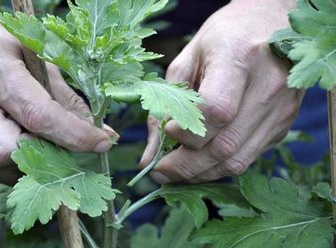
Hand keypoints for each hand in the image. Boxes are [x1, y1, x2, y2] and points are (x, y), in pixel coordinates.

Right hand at [0, 0, 114, 184]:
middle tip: (71, 148)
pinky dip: (16, 165)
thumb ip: (68, 99)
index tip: (102, 143)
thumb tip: (104, 136)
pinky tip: (23, 144)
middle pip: (12, 151)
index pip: (37, 114)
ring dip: (37, 164)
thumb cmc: (2, 46)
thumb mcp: (39, 59)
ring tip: (48, 143)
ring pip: (3, 167)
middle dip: (50, 156)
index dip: (74, 135)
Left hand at [140, 0, 301, 183]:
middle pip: (225, 145)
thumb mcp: (186, 60)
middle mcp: (268, 84)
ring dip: (201, 173)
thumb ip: (165, 106)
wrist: (270, 23)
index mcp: (239, 56)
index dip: (186, 132)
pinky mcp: (285, 123)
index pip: (216, 109)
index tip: (168, 133)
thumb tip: (148, 157)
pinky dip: (219, 166)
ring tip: (176, 172)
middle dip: (185, 167)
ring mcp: (282, 107)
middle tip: (160, 172)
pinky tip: (201, 162)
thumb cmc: (223, 37)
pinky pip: (249, 157)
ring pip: (238, 160)